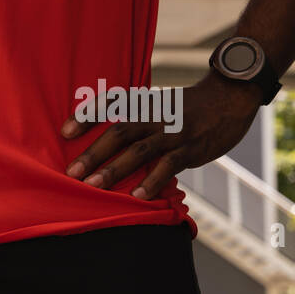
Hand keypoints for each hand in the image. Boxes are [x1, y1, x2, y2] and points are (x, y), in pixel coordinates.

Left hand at [61, 72, 261, 199]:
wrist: (230, 97)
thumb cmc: (191, 107)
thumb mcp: (161, 106)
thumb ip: (139, 122)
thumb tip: (111, 146)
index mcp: (145, 103)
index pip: (111, 104)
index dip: (86, 116)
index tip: (64, 132)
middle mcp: (156, 115)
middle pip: (120, 131)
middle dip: (93, 152)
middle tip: (71, 172)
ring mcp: (174, 131)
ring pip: (140, 149)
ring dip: (115, 169)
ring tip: (94, 186)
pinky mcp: (192, 147)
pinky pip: (169, 165)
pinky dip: (152, 180)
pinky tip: (137, 196)